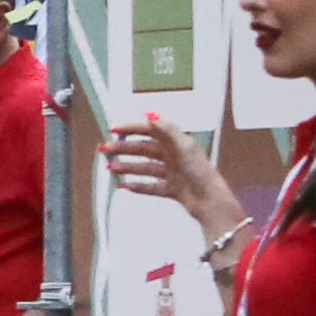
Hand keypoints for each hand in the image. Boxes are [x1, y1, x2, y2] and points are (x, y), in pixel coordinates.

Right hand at [105, 121, 228, 228]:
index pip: (150, 130)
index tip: (115, 130)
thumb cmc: (201, 172)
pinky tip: (125, 186)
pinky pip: (151, 186)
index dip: (132, 128)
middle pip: (143, 149)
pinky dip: (138, 186)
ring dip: (128, 167)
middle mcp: (173, 156)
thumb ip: (167, 129)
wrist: (210, 200)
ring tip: (111, 168)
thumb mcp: (184, 146)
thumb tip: (150, 114)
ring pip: (145, 167)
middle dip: (124, 149)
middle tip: (106, 150)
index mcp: (176, 143)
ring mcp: (172, 173)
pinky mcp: (172, 189)